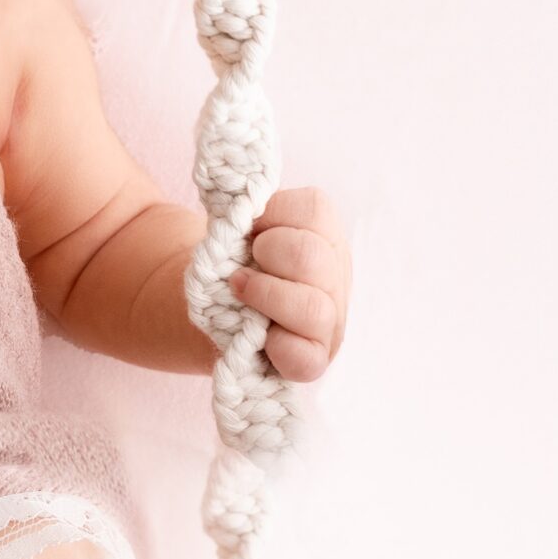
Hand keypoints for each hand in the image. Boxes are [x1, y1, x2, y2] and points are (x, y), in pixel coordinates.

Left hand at [227, 186, 349, 383]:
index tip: (248, 226)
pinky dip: (277, 346)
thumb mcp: (243, 227)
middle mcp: (335, 278)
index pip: (314, 210)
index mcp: (324, 235)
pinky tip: (257, 335)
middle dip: (268, 252)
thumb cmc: (239, 261)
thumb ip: (245, 207)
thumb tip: (238, 197)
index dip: (270, 213)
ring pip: (313, 308)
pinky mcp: (313, 361)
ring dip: (265, 295)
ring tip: (239, 289)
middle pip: (311, 256)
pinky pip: (305, 358)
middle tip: (244, 262)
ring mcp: (329, 323)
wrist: (222, 311)